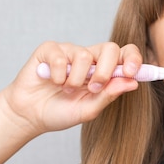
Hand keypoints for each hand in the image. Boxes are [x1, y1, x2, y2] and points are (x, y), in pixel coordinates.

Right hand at [1, 41, 141, 135]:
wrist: (30, 115)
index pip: (125, 54)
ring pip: (84, 55)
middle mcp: (89, 57)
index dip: (133, 59)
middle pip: (110, 48)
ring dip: (76, 79)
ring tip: (66, 90)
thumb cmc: (60, 112)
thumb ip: (109, 95)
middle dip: (106, 70)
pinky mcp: (50, 50)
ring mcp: (69, 52)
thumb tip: (132, 83)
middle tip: (94, 87)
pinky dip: (57, 75)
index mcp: (103, 70)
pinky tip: (52, 82)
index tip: (132, 73)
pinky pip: (61, 57)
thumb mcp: (88, 110)